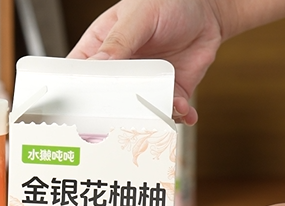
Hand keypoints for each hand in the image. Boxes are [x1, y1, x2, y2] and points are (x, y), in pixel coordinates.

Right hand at [67, 0, 225, 125]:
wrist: (208, 13)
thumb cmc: (169, 3)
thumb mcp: (139, 15)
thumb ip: (118, 41)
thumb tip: (99, 65)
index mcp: (101, 50)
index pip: (80, 75)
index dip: (76, 91)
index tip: (79, 104)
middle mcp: (120, 72)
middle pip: (106, 101)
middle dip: (113, 112)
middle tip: (121, 116)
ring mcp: (144, 86)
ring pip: (137, 112)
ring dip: (148, 116)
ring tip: (159, 110)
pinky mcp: (167, 93)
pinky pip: (168, 111)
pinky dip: (176, 114)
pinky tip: (182, 108)